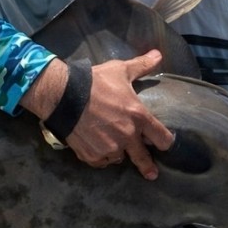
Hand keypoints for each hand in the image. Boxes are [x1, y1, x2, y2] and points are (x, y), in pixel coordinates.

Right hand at [65, 50, 172, 179]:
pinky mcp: (92, 156)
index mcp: (139, 117)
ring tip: (110, 143)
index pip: (162, 138)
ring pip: (119, 157)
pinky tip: (96, 146)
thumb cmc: (95, 82)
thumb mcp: (120, 71)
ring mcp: (109, 149)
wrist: (63, 95)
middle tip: (151, 173)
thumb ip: (142, 66)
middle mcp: (127, 137)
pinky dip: (100, 156)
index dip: (164, 141)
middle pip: (143, 159)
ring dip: (117, 152)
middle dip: (148, 167)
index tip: (162, 144)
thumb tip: (158, 54)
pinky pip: (101, 161)